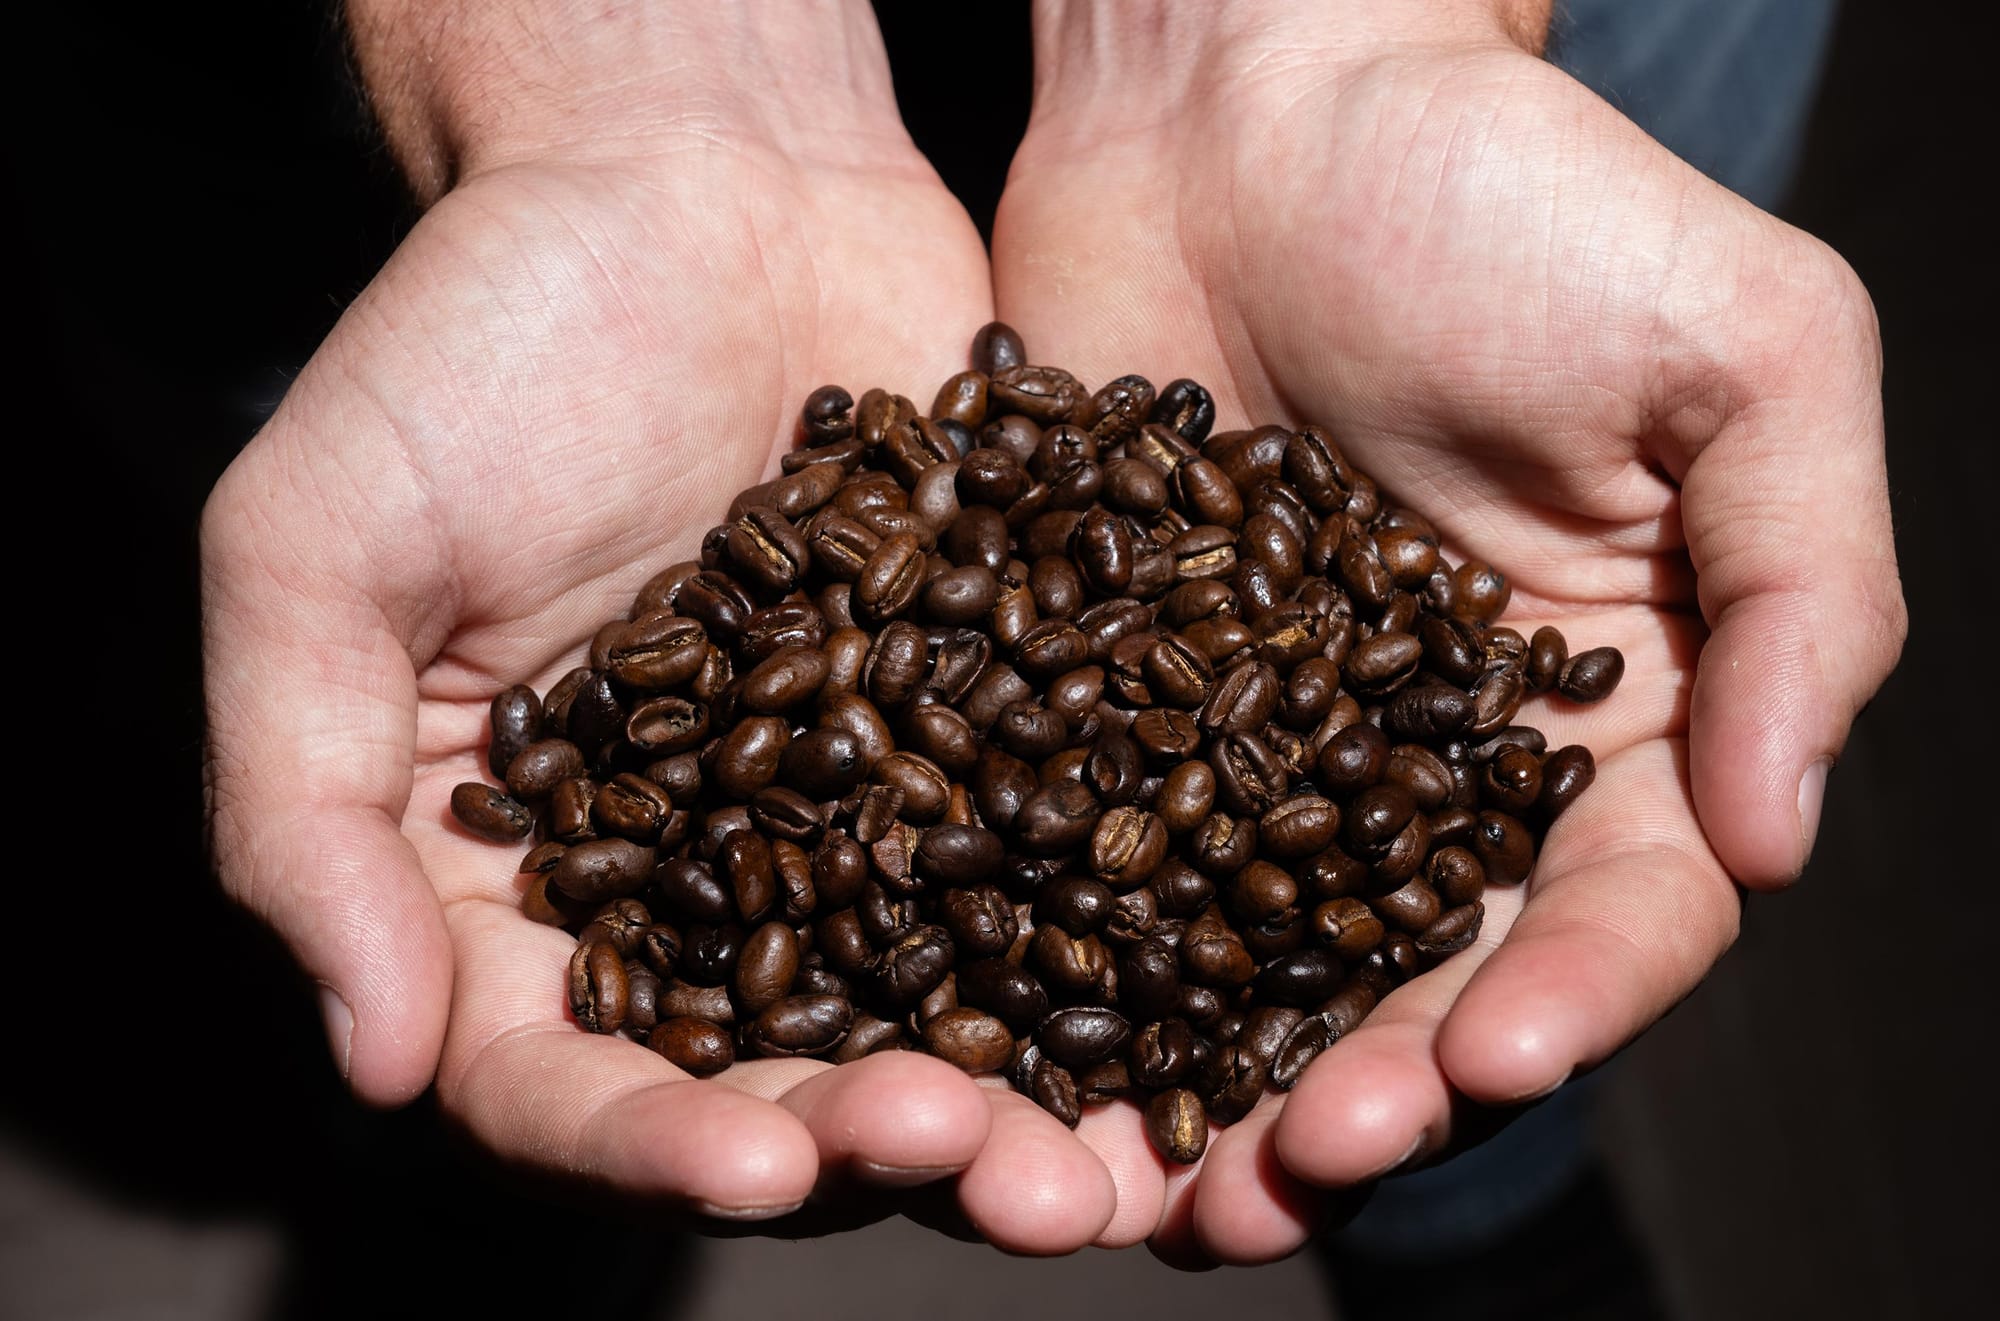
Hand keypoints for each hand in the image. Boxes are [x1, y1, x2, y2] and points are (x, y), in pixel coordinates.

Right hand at [202, 1, 1119, 1247]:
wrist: (695, 176)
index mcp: (518, 876)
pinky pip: (1051, 859)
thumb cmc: (476, 340)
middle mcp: (694, 876)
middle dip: (874, 1148)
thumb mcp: (318, 548)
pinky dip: (1121, 938)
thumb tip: (372, 1060)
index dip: (647, 1142)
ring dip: (1020, 1093)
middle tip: (999, 1180)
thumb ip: (307, 804)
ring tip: (1104, 1150)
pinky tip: (1206, 996)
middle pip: (776, 1075)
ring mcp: (852, 814)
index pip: (561, 1074)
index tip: (750, 1162)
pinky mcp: (982, 732)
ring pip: (933, 1003)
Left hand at [993, 0, 1904, 1263]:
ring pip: (1247, 966)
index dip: (1568, 994)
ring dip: (1211, 1089)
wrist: (1253, 103)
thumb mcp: (1743, 350)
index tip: (1494, 1054)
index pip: (1613, 900)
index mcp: (1610, 712)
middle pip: (1414, 977)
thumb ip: (1804, 586)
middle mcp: (1431, 763)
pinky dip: (1065, 970)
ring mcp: (1262, 749)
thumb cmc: (1515, 194)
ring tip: (1164, 1194)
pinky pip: (1090, 864)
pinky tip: (1025, 1058)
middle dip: (1372, 1091)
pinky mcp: (1111, 708)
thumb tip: (1777, 832)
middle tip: (1297, 1177)